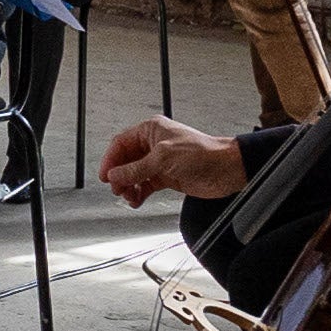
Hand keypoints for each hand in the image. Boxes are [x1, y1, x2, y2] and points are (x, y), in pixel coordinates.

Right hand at [101, 117, 248, 205]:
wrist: (225, 169)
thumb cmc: (202, 153)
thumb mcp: (162, 158)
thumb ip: (136, 168)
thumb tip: (115, 174)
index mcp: (151, 130)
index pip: (121, 143)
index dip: (110, 159)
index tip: (105, 175)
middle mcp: (154, 144)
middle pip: (126, 160)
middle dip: (120, 175)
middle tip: (117, 188)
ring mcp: (160, 161)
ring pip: (134, 174)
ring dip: (129, 186)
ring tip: (128, 196)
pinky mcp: (167, 176)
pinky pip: (146, 185)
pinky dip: (140, 193)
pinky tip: (137, 199)